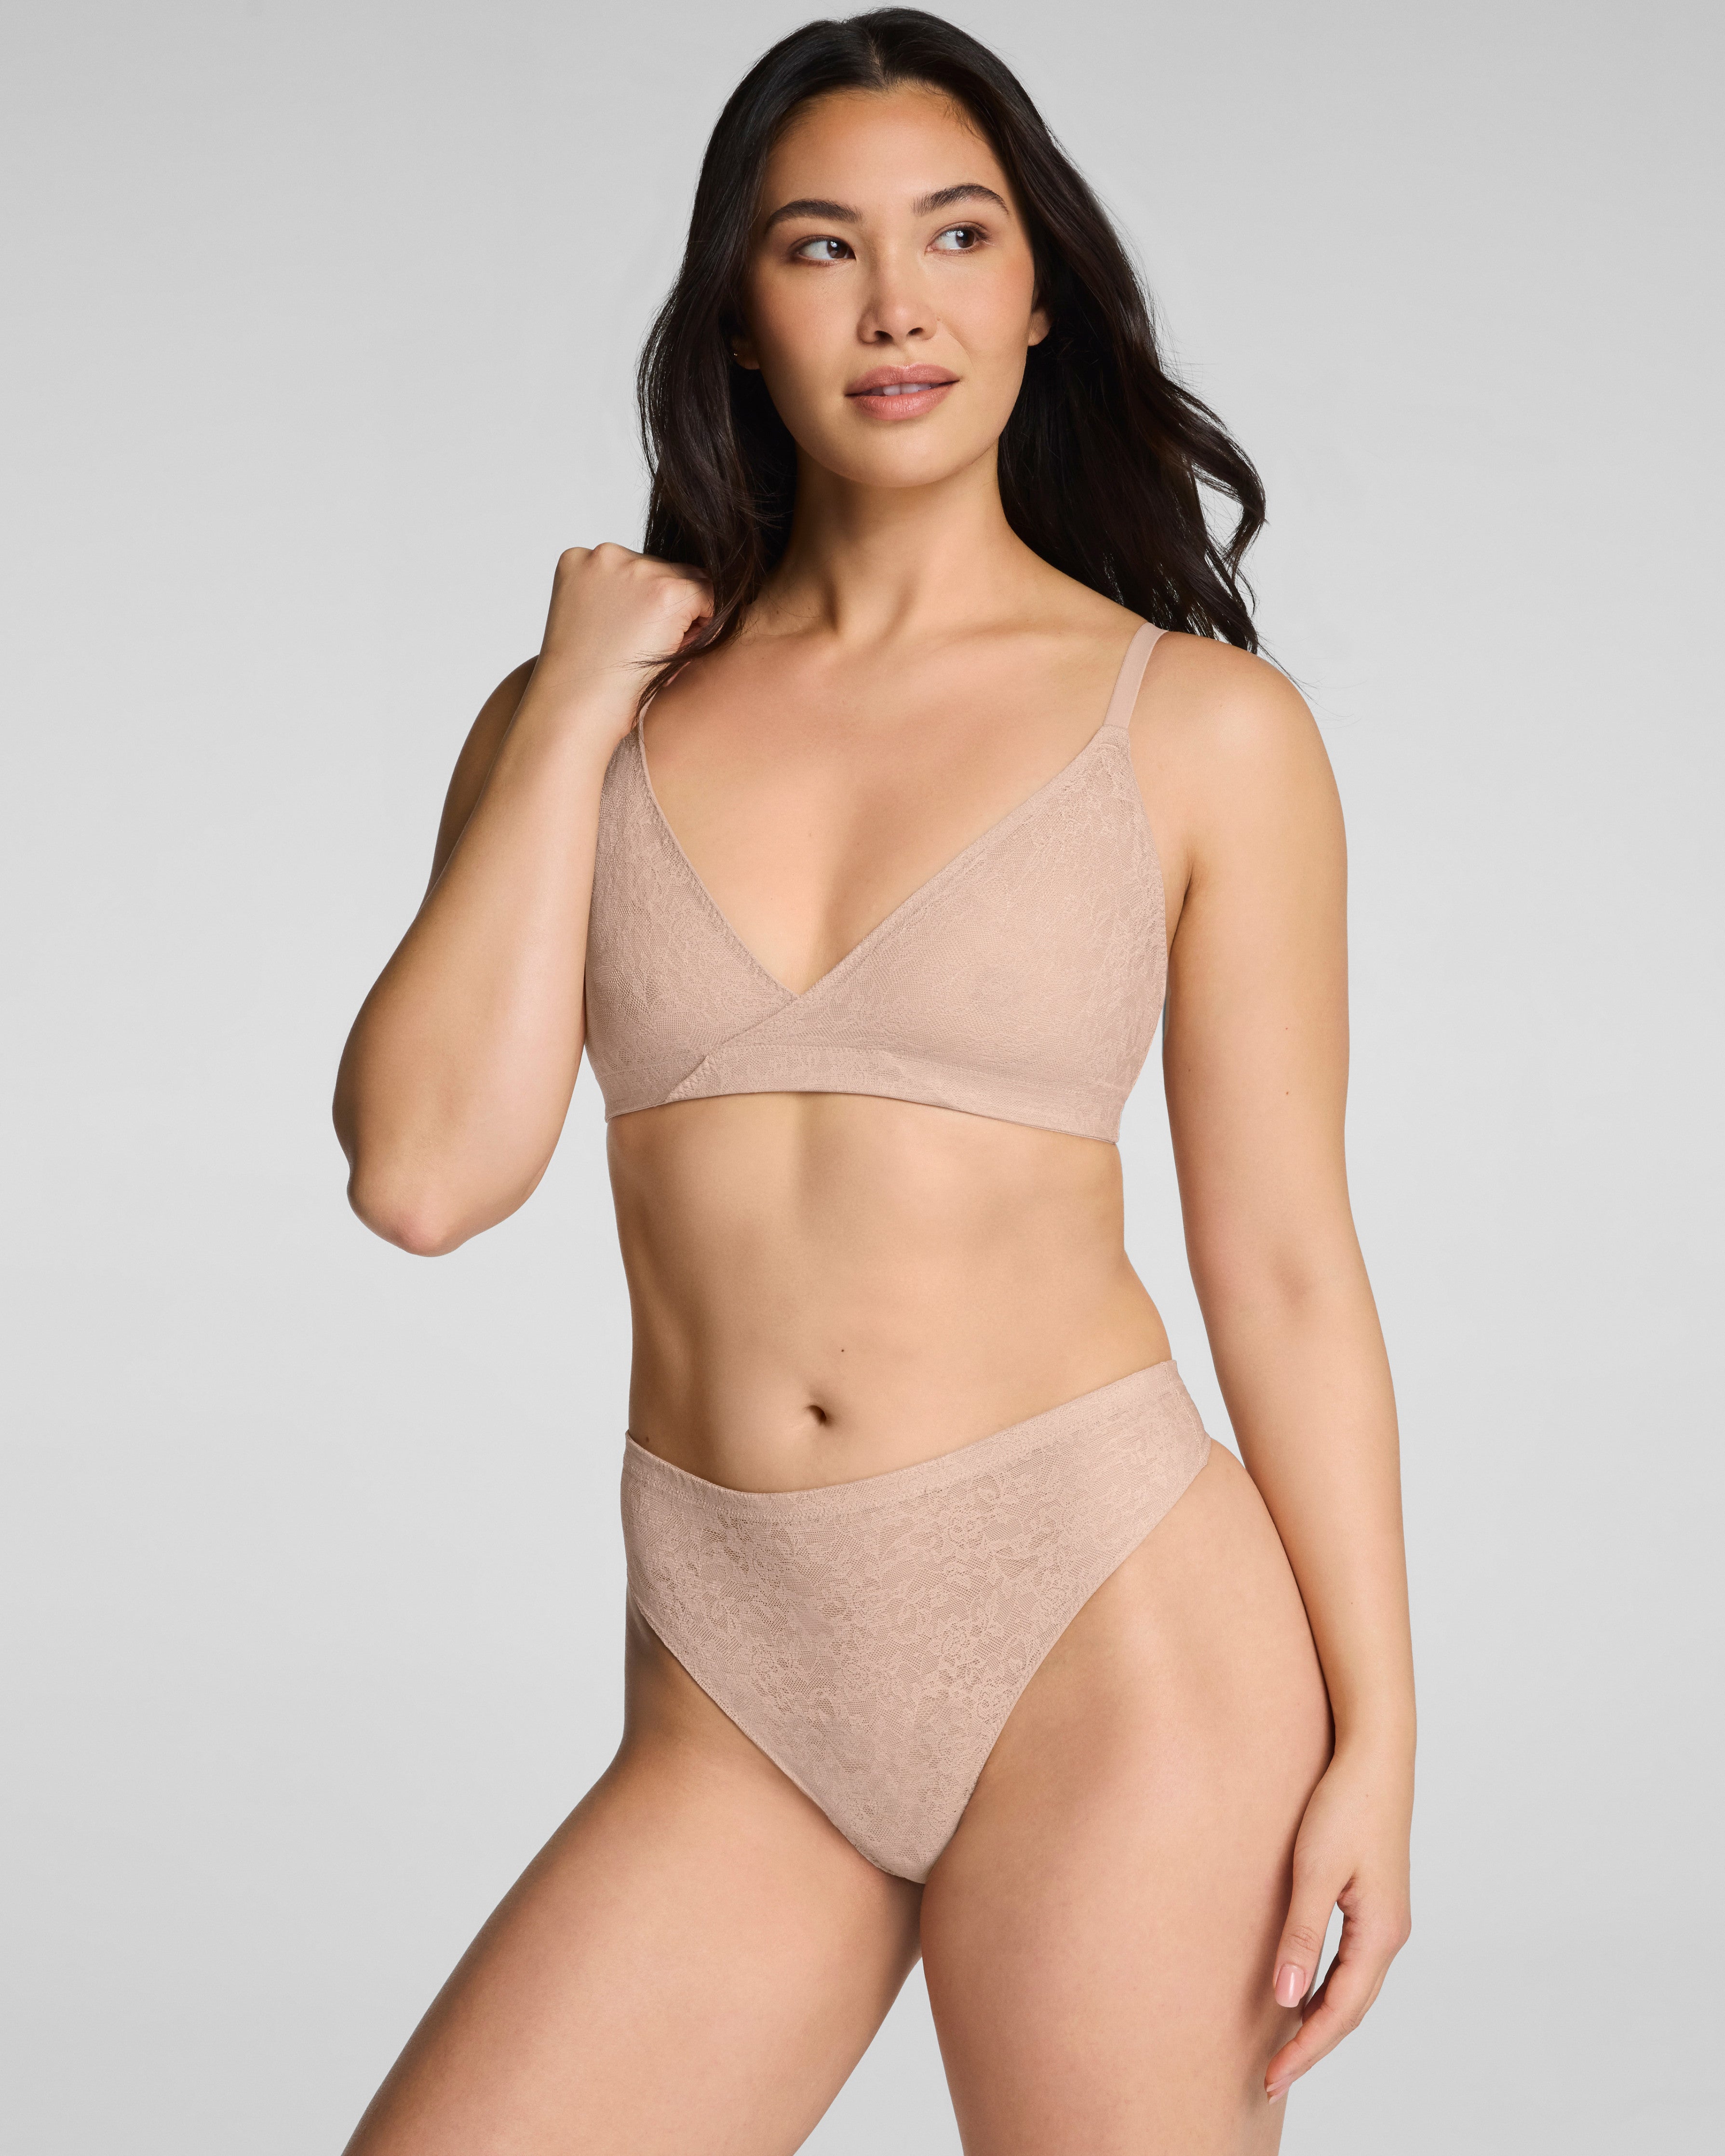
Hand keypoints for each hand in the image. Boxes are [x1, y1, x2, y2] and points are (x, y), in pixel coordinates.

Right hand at [532, 543, 713, 745]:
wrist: (574, 709)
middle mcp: (607, 554)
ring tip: (659, 652)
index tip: (633, 638)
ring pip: (690, 582)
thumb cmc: (583, 681)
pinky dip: (705, 624)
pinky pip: (710, 597)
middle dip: (668, 607)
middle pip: (665, 570)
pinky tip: (677, 650)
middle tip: (651, 649)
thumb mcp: (591, 623)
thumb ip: (618, 598)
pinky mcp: (669, 591)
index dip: (645, 606)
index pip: (636, 569)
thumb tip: (665, 597)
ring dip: (686, 615)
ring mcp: (638, 569)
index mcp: (579, 560)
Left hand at [1264, 1738, 1412, 2103]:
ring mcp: (1384, 1919)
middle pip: (1350, 2009)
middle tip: (1270, 2077)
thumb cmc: (1344, 1804)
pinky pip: (1350, 1962)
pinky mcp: (1373, 1901)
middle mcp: (1389, 1934)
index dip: (1305, 2049)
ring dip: (1320, 2018)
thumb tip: (1285, 1998)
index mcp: (1379, 1933)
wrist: (1374, 1754)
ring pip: (1352, 1988)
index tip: (1271, 2078)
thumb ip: (1301, 1935)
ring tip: (1283, 2047)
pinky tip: (1301, 1991)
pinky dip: (1327, 1987)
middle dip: (1312, 2045)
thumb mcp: (1313, 1870)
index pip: (1340, 2012)